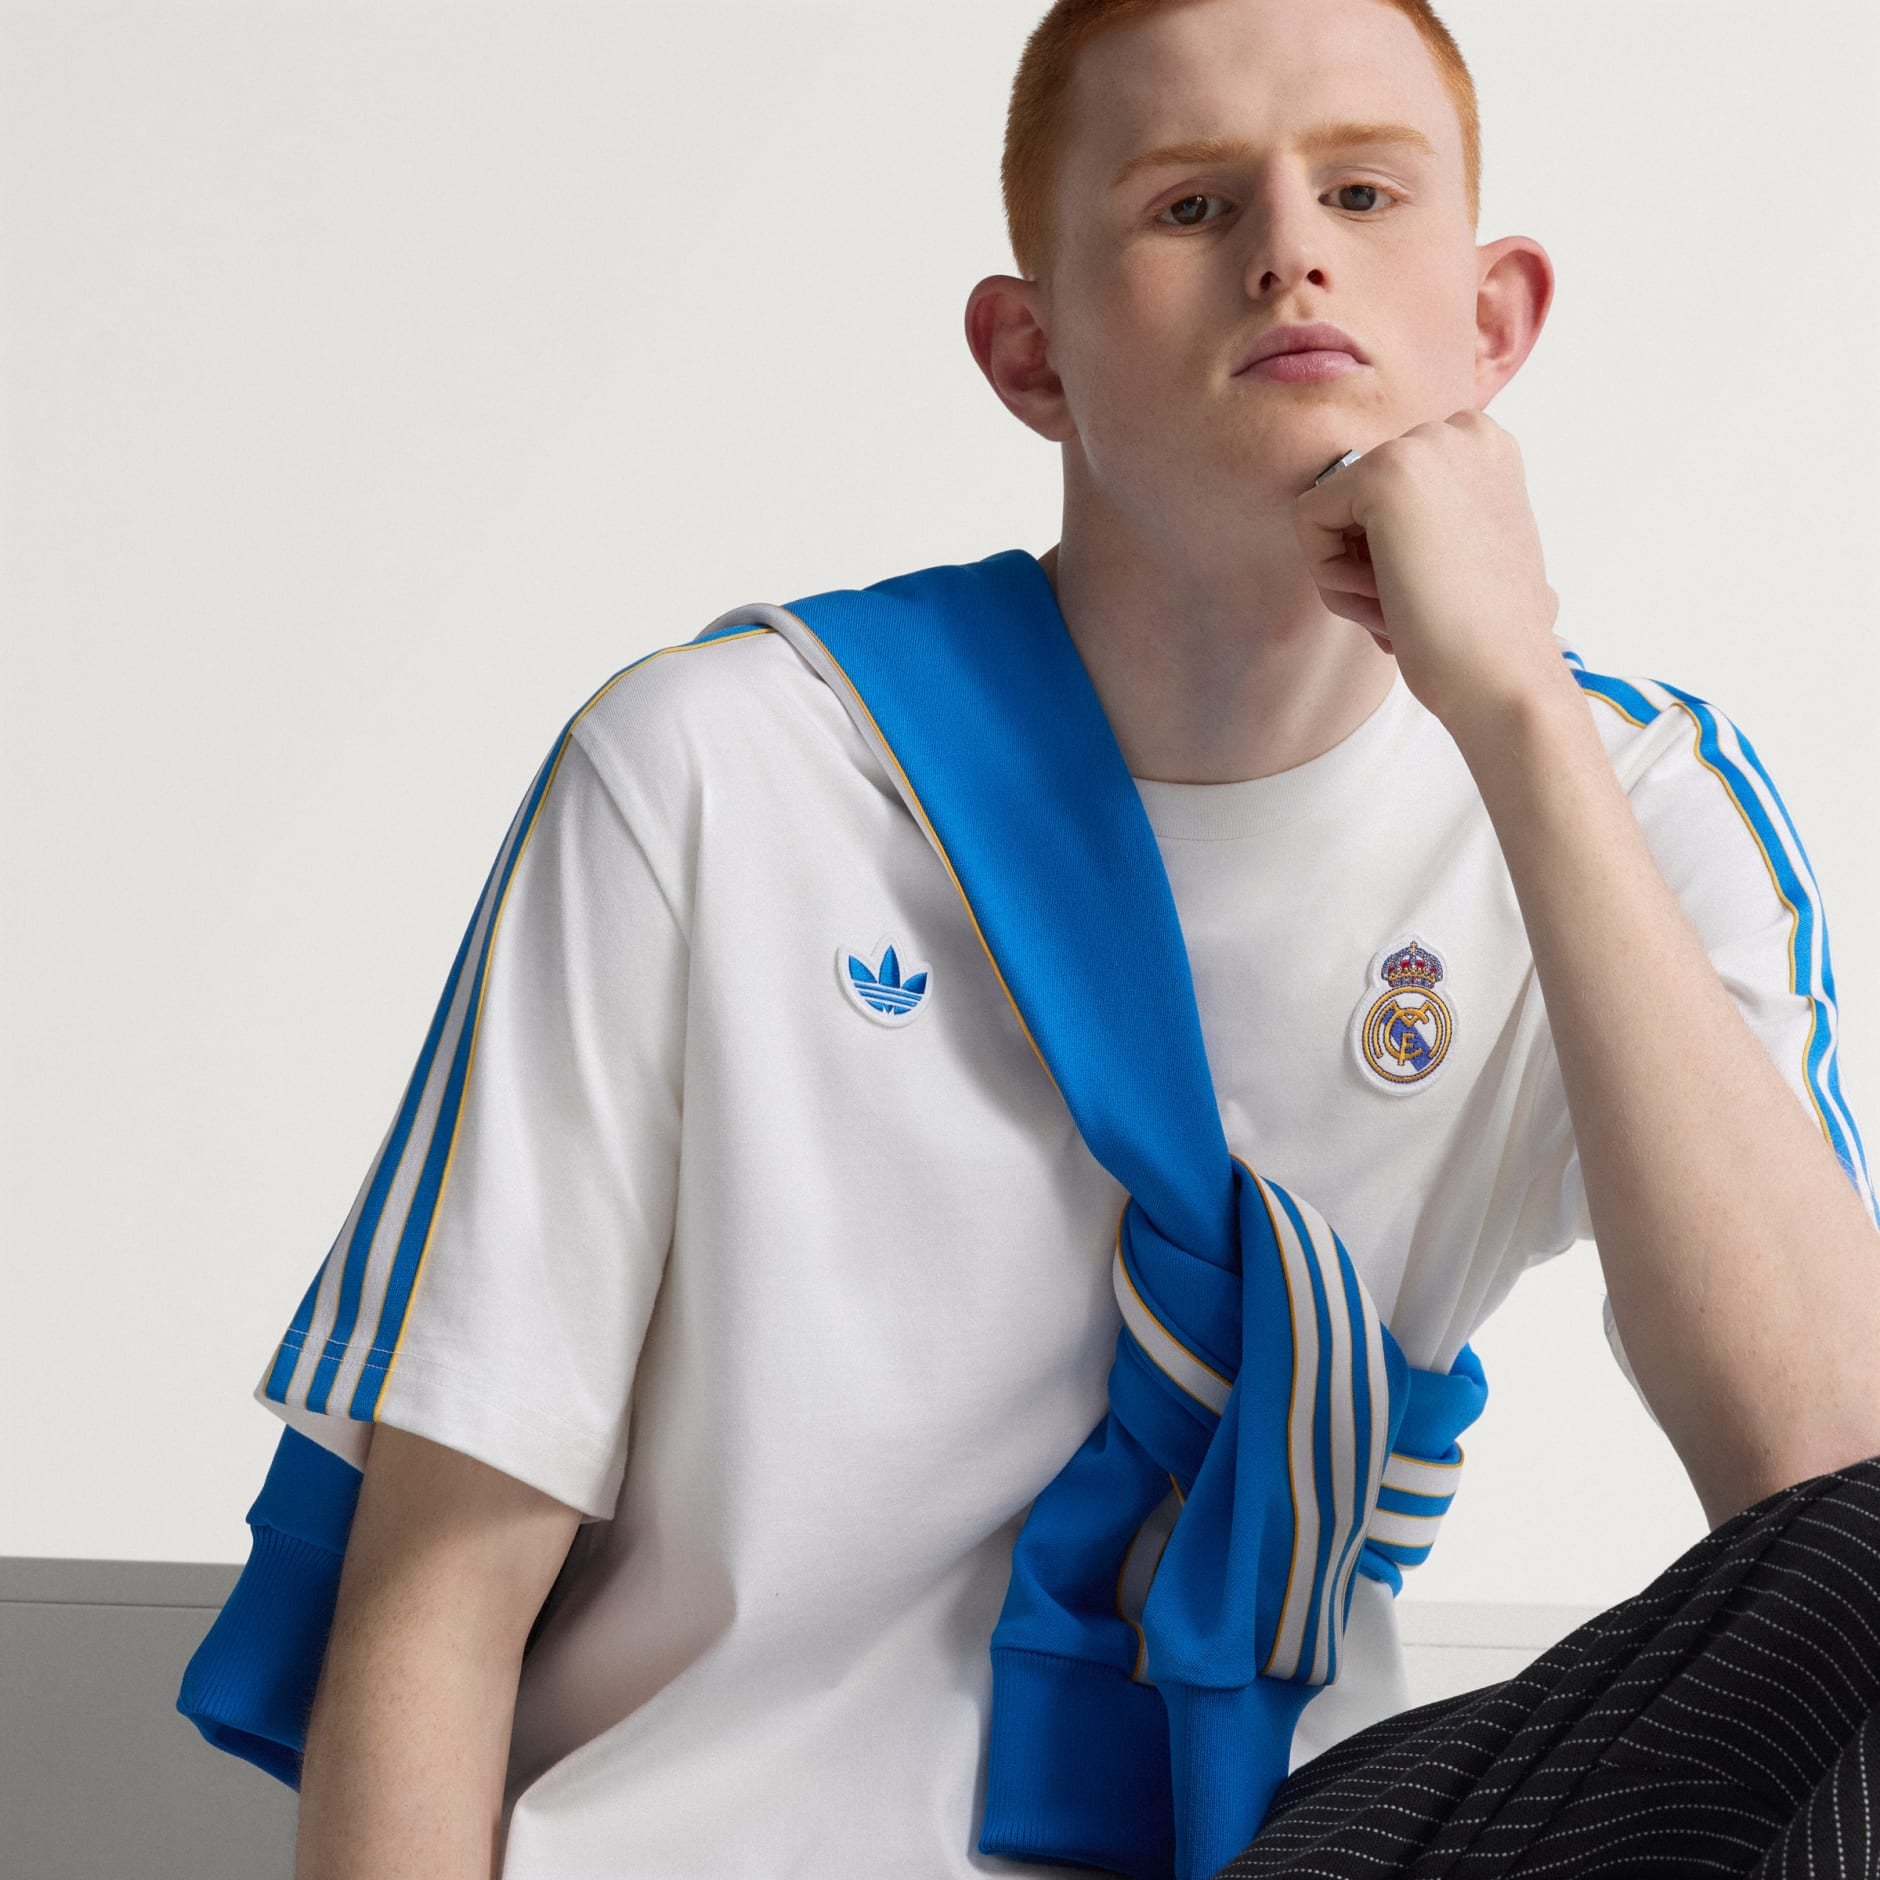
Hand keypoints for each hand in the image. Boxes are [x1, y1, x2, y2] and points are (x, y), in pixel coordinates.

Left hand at [1293, 409, 1567, 738]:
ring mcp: (1424, 445)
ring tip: (1400, 612)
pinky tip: (1384, 601)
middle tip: (1408, 611)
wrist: (1504, 674)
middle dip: (1366, 566)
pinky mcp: (1382, 471)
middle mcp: (1461, 430)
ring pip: (1329, 511)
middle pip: (1356, 500)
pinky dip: (1329, 575)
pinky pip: (1306, 519)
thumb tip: (1395, 530)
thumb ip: (1436, 522)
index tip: (1427, 594)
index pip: (1386, 494)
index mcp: (1487, 448)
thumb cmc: (1487, 635)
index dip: (1389, 555)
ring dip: (1350, 578)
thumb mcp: (1473, 552)